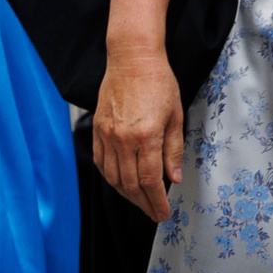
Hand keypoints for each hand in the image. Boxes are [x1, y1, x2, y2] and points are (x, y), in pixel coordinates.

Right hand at [93, 47, 187, 222]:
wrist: (132, 58)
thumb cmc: (158, 82)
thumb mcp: (175, 116)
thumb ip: (173, 150)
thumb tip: (173, 178)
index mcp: (146, 136)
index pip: (150, 181)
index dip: (157, 201)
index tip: (163, 213)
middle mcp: (123, 139)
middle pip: (131, 184)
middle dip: (143, 204)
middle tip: (154, 214)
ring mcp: (107, 135)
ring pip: (113, 177)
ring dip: (127, 195)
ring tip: (140, 202)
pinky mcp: (98, 130)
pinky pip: (101, 162)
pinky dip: (110, 178)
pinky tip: (120, 183)